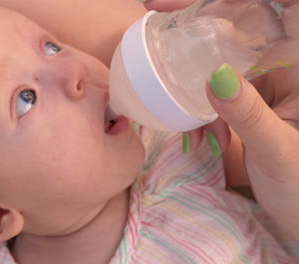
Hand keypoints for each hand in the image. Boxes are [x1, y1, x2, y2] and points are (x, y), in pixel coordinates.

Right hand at [143, 0, 298, 239]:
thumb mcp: (277, 152)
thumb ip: (248, 115)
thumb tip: (214, 76)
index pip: (285, 7)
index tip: (201, 1)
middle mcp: (285, 63)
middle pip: (245, 20)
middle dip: (203, 14)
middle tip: (159, 11)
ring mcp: (263, 80)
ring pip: (224, 51)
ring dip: (195, 61)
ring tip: (172, 70)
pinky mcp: (247, 98)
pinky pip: (216, 82)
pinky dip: (198, 96)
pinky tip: (194, 122)